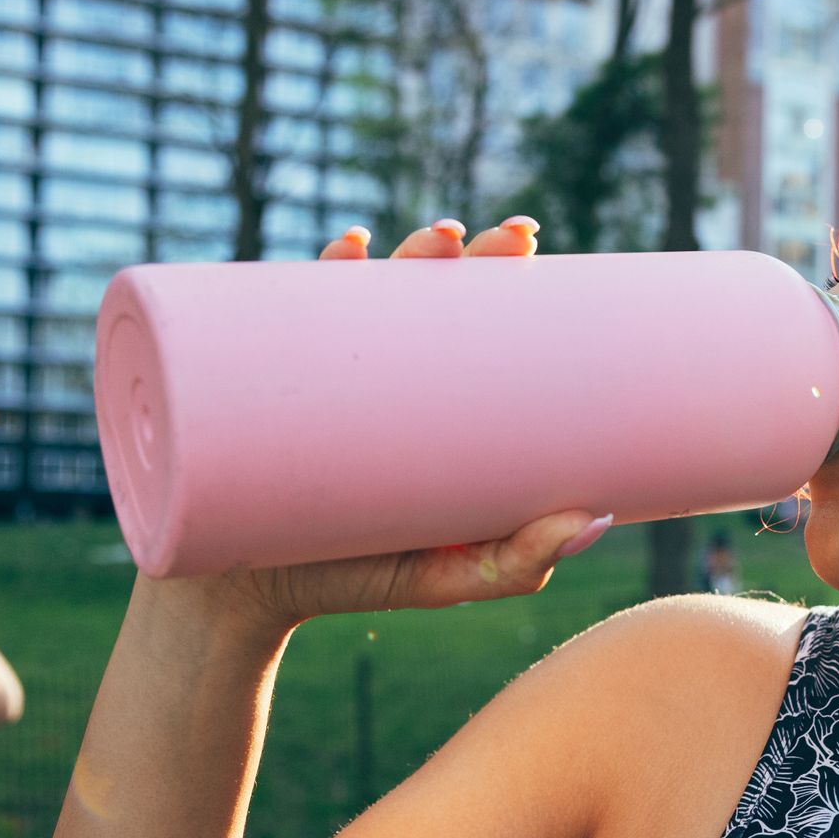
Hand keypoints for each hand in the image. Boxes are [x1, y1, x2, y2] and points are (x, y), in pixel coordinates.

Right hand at [152, 216, 615, 633]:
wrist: (244, 596)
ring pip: (366, 294)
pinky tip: (348, 251)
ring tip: (440, 241)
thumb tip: (594, 520)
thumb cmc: (355, 579)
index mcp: (432, 404)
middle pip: (428, 295)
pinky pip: (288, 317)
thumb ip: (518, 561)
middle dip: (466, 253)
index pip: (474, 325)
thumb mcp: (447, 578)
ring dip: (405, 252)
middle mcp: (380, 376)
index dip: (506, 277)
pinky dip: (318, 276)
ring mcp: (324, 376)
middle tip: (504, 240)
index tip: (530, 246)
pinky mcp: (270, 385)